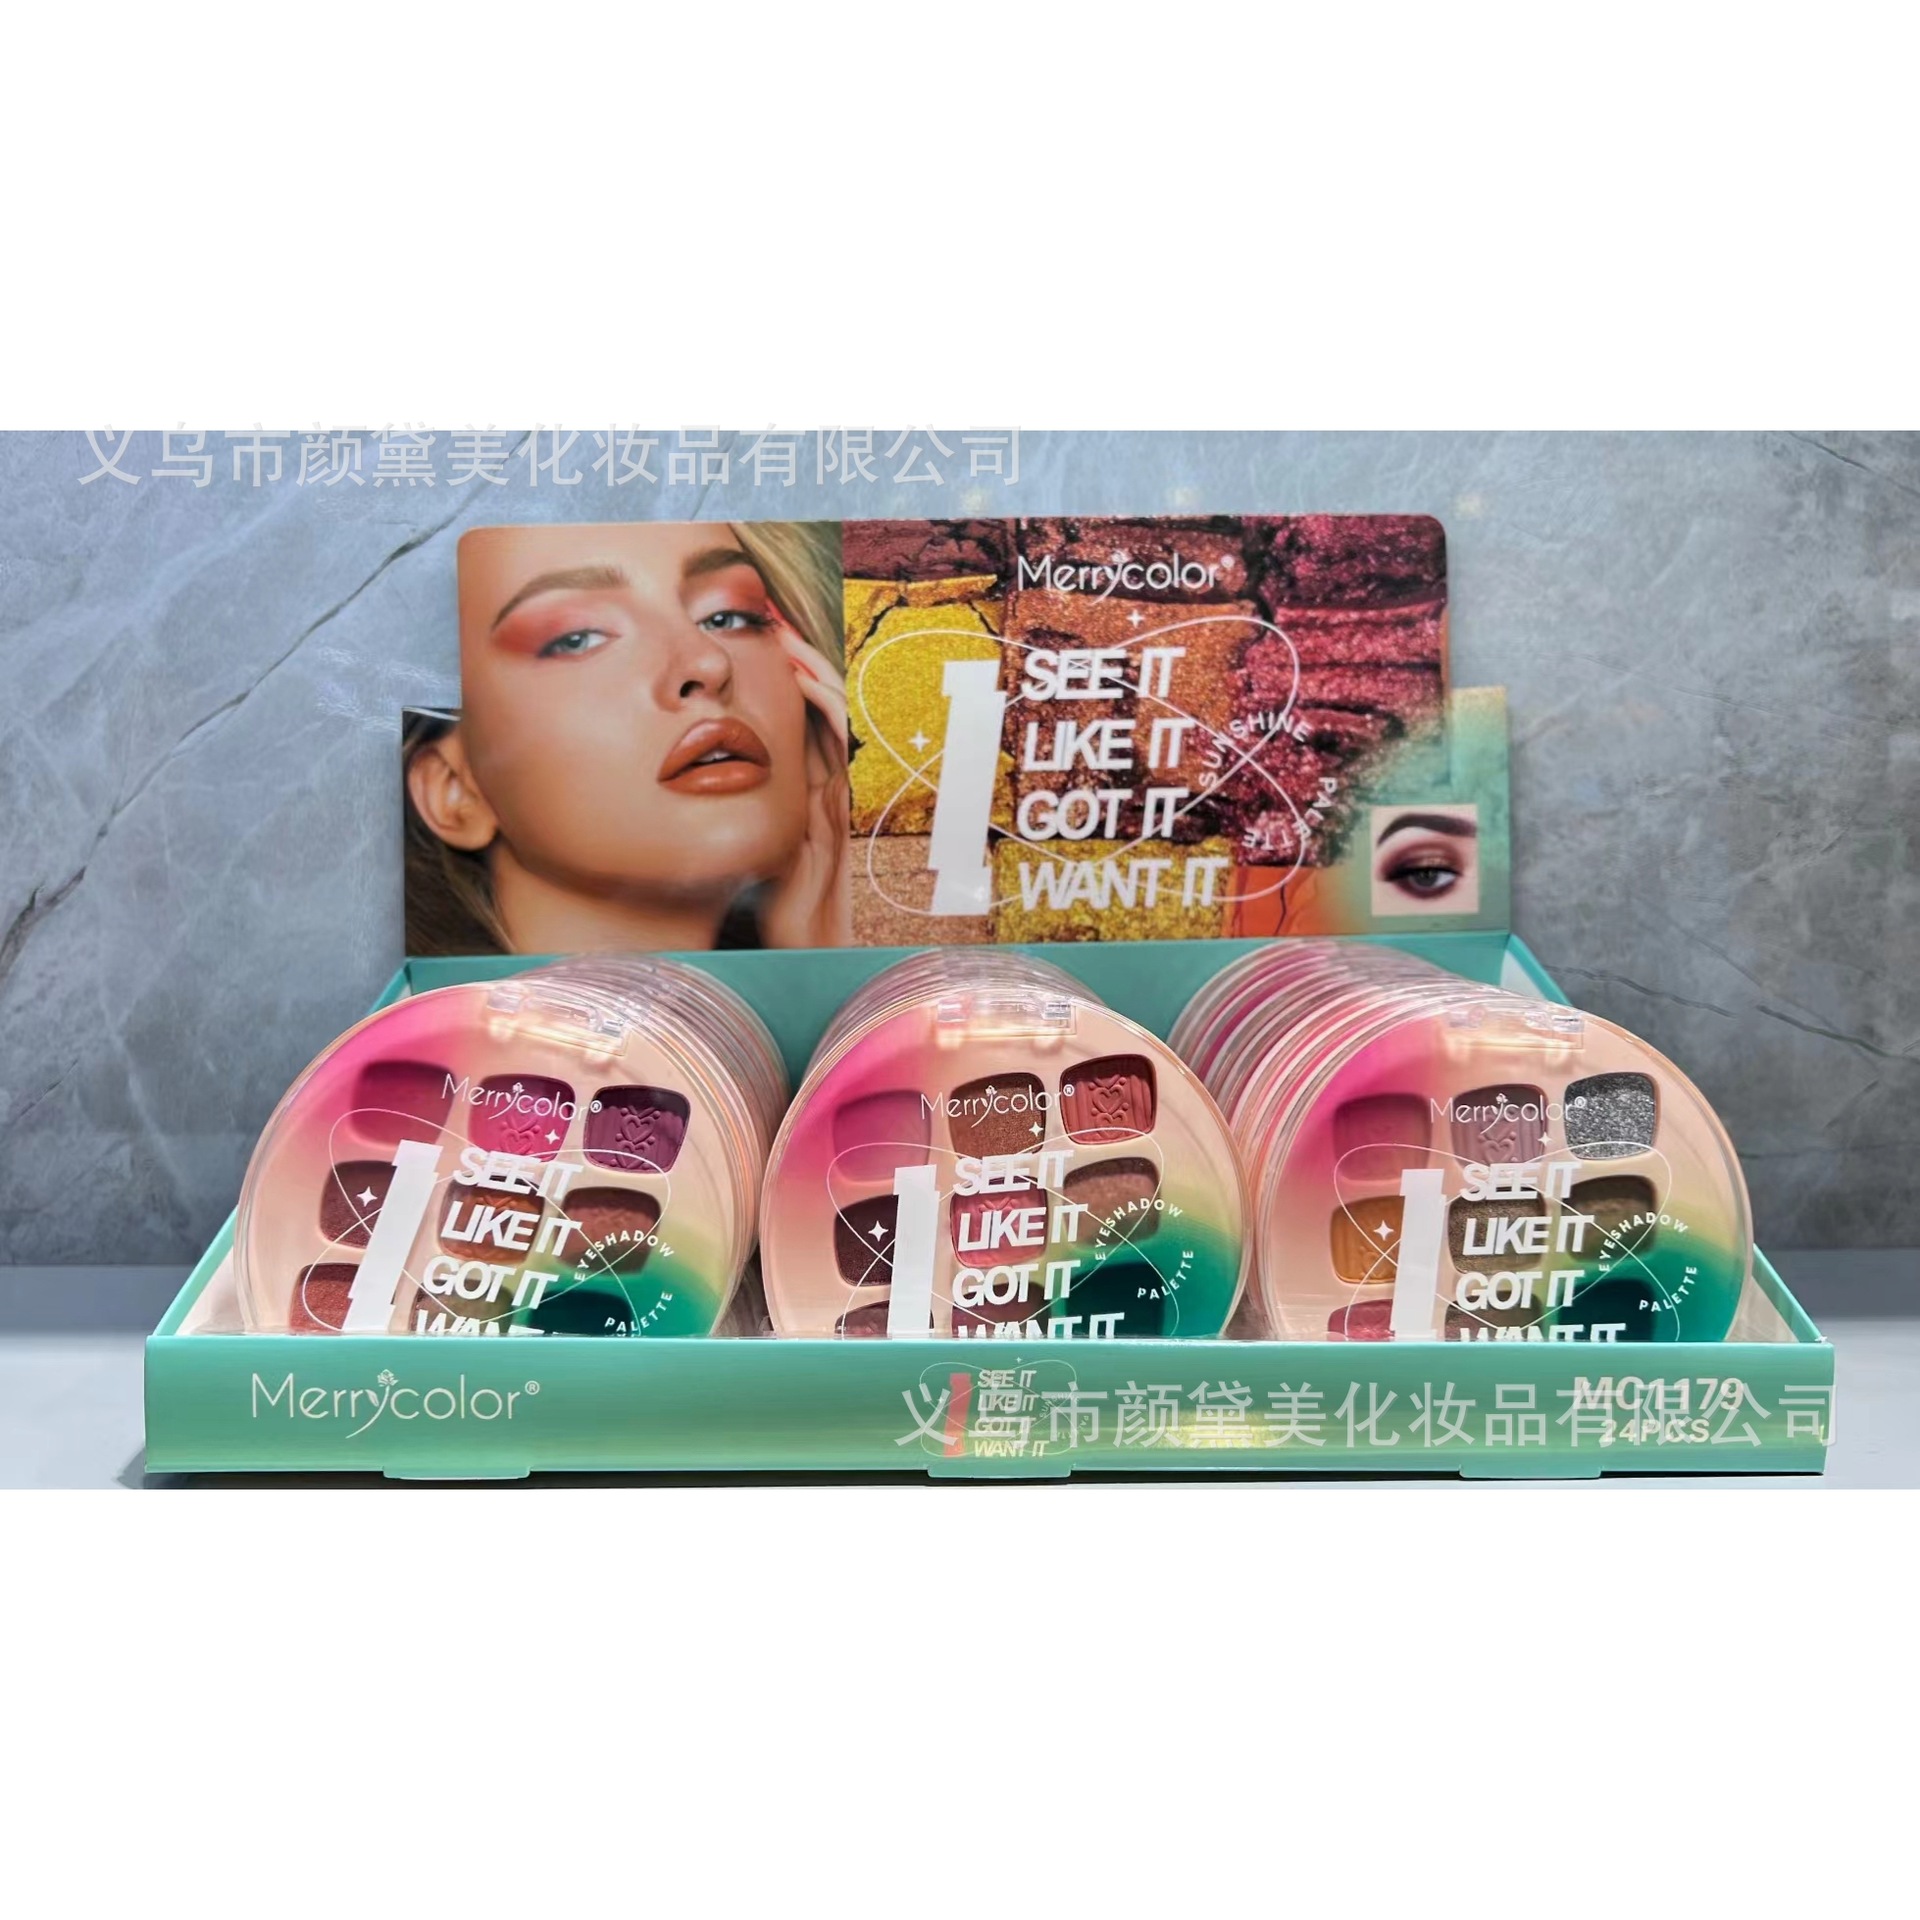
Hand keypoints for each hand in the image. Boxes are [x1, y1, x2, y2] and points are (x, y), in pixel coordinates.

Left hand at [760, 631, 851, 948]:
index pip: (800, 714)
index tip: (756, 634)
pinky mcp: (836, 812)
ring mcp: (834, 795)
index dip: (784, 673)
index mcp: (804, 788)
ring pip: (836, 715)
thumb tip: (693, 776)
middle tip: (772, 614)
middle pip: (823, 703)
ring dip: (813, 669)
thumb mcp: (749, 840)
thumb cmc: (773, 904)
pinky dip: (823, 709)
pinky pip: (837, 748)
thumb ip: (737, 808)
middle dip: (801, 655)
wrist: (805, 950)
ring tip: (786, 634)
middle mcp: (824, 784)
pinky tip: (802, 681)